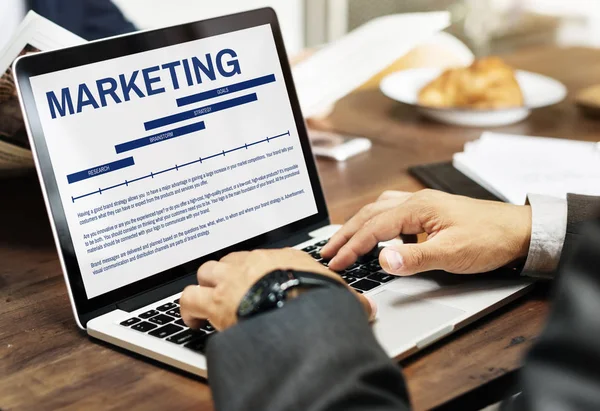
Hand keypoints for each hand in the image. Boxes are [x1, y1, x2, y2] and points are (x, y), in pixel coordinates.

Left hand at [180, 248, 375, 330]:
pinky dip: (188, 309)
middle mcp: (254, 263)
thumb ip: (350, 299)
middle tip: (230, 290)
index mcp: (283, 258)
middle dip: (228, 274)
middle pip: (231, 260)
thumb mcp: (340, 297)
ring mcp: (232, 280)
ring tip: (206, 302)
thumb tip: (367, 307)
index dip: (257, 270)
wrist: (300, 312)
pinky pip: (189, 298)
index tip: (257, 281)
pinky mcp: (215, 301)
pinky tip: (192, 321)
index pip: (263, 257)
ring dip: (205, 286)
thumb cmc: (320, 301)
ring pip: (206, 271)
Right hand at [321, 189, 531, 275]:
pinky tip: (378, 232)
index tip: (335, 263)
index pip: (373, 228)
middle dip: (346, 233)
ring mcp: (423, 205)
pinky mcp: (430, 212)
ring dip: (358, 225)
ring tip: (343, 241)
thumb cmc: (490, 238)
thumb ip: (415, 257)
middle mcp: (416, 201)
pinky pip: (393, 212)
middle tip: (327, 251)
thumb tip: (382, 260)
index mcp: (417, 208)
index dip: (351, 247)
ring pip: (379, 210)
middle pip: (370, 214)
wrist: (520, 230)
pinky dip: (377, 222)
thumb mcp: (452, 253)